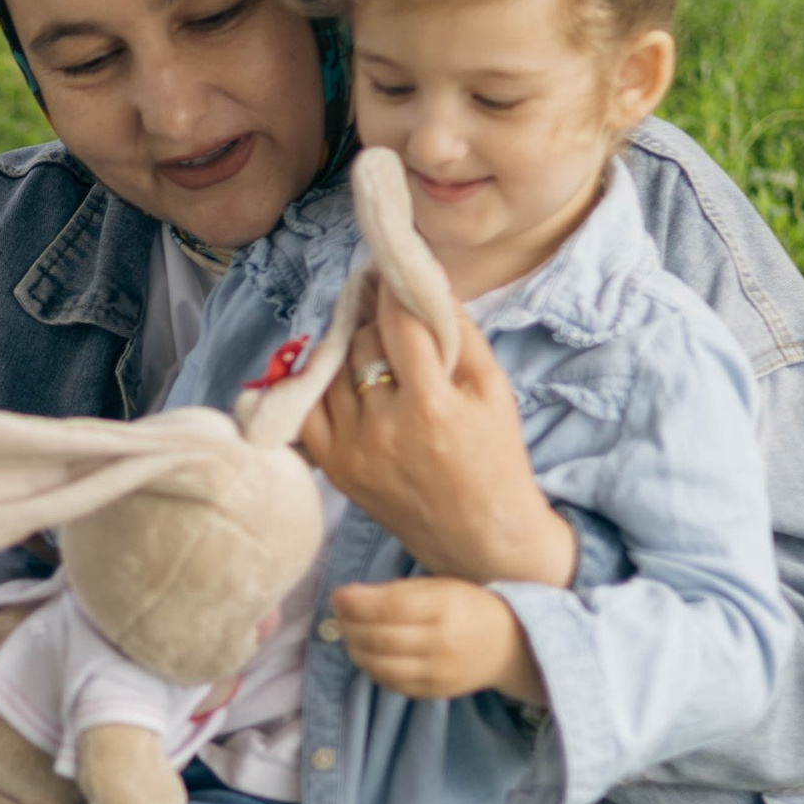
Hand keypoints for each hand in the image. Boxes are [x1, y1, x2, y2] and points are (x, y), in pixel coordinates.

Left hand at [304, 297, 577, 588]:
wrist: (480, 535)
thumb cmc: (494, 457)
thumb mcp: (493, 389)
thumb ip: (458, 332)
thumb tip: (424, 278)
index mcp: (431, 406)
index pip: (397, 322)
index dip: (392, 286)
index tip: (389, 268)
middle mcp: (383, 428)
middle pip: (361, 340)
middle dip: (377, 323)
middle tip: (391, 318)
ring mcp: (351, 450)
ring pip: (332, 367)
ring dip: (350, 350)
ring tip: (374, 350)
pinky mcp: (333, 467)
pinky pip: (308, 407)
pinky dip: (320, 384)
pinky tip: (342, 376)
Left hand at [332, 577, 543, 704]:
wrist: (509, 646)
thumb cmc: (468, 607)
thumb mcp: (440, 586)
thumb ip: (397, 591)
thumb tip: (347, 597)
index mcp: (445, 606)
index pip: (388, 606)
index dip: (355, 602)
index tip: (338, 594)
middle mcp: (441, 642)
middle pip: (379, 637)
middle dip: (349, 625)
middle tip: (339, 614)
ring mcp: (437, 671)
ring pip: (379, 664)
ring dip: (354, 647)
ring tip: (350, 633)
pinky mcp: (432, 691)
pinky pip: (390, 683)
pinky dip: (371, 667)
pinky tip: (367, 652)